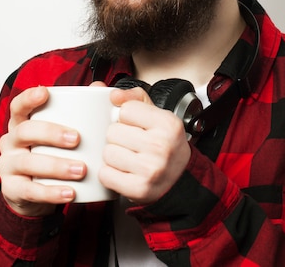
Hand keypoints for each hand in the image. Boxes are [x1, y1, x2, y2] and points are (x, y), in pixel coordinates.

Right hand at [0, 86, 86, 216]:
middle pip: (25, 131)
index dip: (29, 98)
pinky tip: (70, 192)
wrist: (33, 194)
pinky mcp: (12, 189)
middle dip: (51, 133)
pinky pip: (30, 191)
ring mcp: (8, 166)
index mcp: (21, 124)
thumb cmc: (49, 155)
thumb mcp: (59, 133)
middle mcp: (10, 142)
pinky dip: (52, 192)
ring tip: (81, 169)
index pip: (18, 106)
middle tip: (77, 138)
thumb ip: (78, 110)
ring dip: (56, 166)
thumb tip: (99, 87)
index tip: (45, 92)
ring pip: (28, 162)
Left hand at [99, 87, 190, 204]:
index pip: (125, 110)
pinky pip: (106, 174)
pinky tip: (124, 172)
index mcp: (167, 123)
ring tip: (128, 158)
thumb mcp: (156, 116)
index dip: (126, 117)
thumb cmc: (164, 145)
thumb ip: (134, 98)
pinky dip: (110, 174)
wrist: (179, 180)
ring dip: (113, 156)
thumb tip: (114, 95)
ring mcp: (151, 169)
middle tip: (132, 144)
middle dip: (117, 137)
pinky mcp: (139, 189)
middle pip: (113, 131)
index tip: (136, 126)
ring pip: (107, 152)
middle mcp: (162, 146)